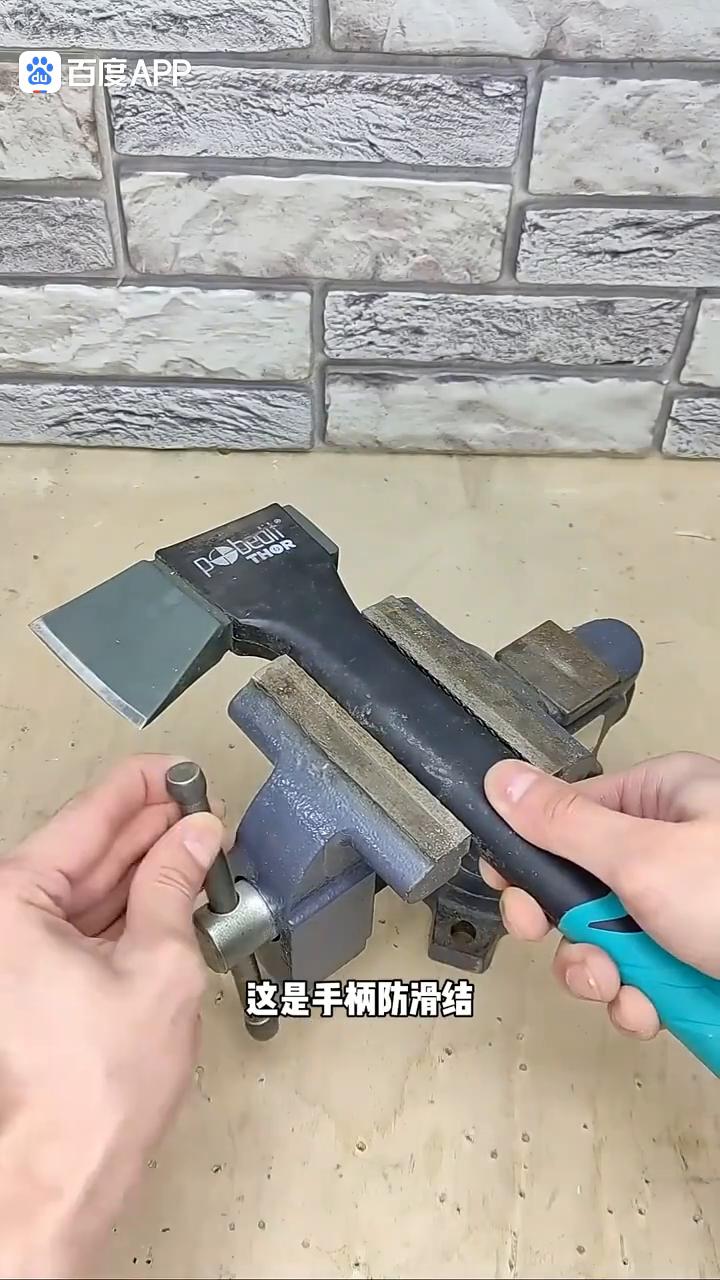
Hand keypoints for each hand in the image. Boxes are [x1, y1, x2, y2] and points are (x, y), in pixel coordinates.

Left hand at [0, 755, 222, 1279]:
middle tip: (199, 810)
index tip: (178, 770)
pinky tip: (171, 898)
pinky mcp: (33, 982)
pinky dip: (130, 909)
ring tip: (197, 852)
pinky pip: (83, 924)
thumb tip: (194, 838)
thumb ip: (175, 885)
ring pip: (87, 888)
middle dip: (148, 829)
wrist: (72, 1170)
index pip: (87, 818)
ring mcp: (15, 955)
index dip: (141, 787)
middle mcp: (4, 922)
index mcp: (14, 903)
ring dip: (144, 870)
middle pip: (85, 851)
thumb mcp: (159, 963)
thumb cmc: (95, 1088)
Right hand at [482, 752, 719, 1040]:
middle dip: (575, 931)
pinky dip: (640, 1002)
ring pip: (609, 941)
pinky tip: (653, 1011)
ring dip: (606, 975)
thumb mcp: (647, 859)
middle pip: (584, 887)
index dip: (535, 860)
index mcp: (666, 800)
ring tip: (624, 987)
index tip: (515, 893)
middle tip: (572, 944)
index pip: (571, 817)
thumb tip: (504, 779)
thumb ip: (565, 824)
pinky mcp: (698, 961)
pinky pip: (643, 980)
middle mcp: (677, 851)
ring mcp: (688, 911)